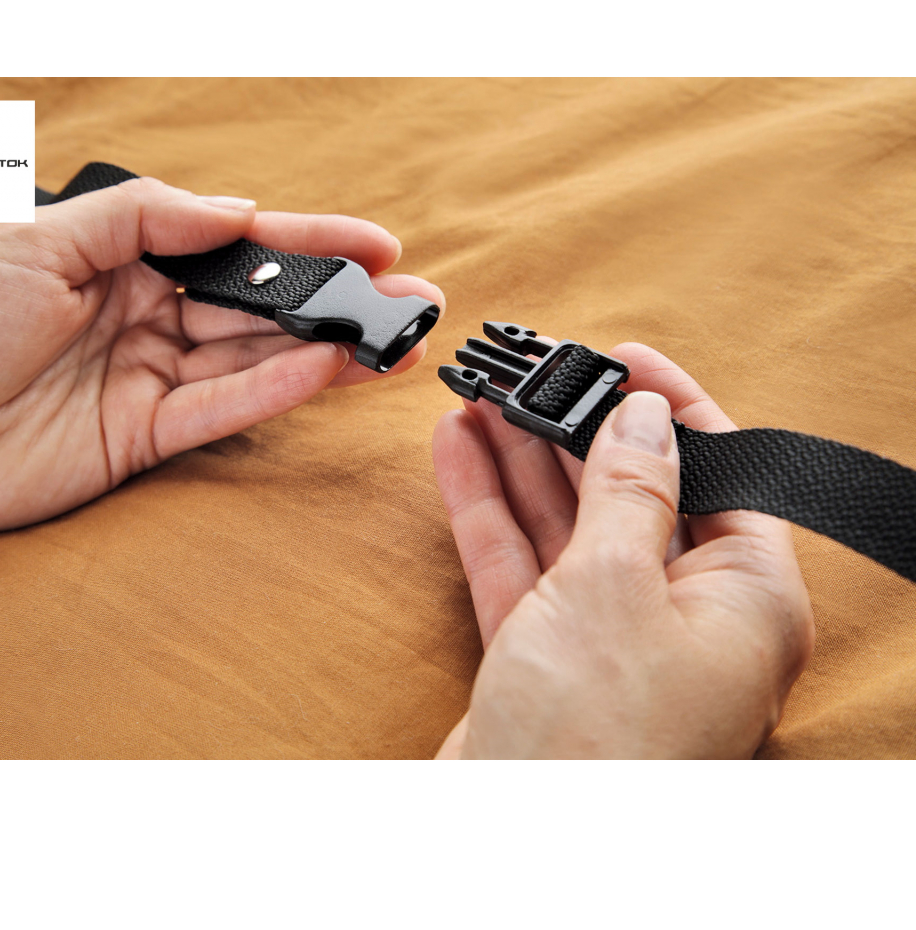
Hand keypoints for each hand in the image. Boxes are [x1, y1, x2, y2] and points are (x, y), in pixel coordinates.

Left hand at [0, 177, 442, 535]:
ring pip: (255, 358)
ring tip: (393, 340)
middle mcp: (146, 317)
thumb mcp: (37, 242)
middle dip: (337, 299)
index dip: (309, 240)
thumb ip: (142, 218)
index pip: (235, 245)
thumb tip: (236, 210)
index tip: (376, 241)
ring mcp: (149, 379)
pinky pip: (223, 409)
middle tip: (410, 298)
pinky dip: (277, 391)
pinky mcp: (145, 438)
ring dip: (327, 349)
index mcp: (121, 261)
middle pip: (259, 305)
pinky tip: (329, 371)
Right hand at [432, 343, 813, 758]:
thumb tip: (644, 413)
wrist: (512, 845)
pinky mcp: (546, 651)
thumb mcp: (616, 584)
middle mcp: (683, 614)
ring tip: (485, 395)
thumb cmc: (595, 737)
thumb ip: (628, 489)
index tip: (621, 357)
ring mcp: (609, 634)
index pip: (720, 471)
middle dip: (576, 429)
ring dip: (522, 460)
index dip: (670, 406)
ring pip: (565, 523)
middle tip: (535, 372)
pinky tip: (460, 451)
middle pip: (631, 492)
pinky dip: (489, 507)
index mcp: (743, 597)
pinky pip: (520, 561)